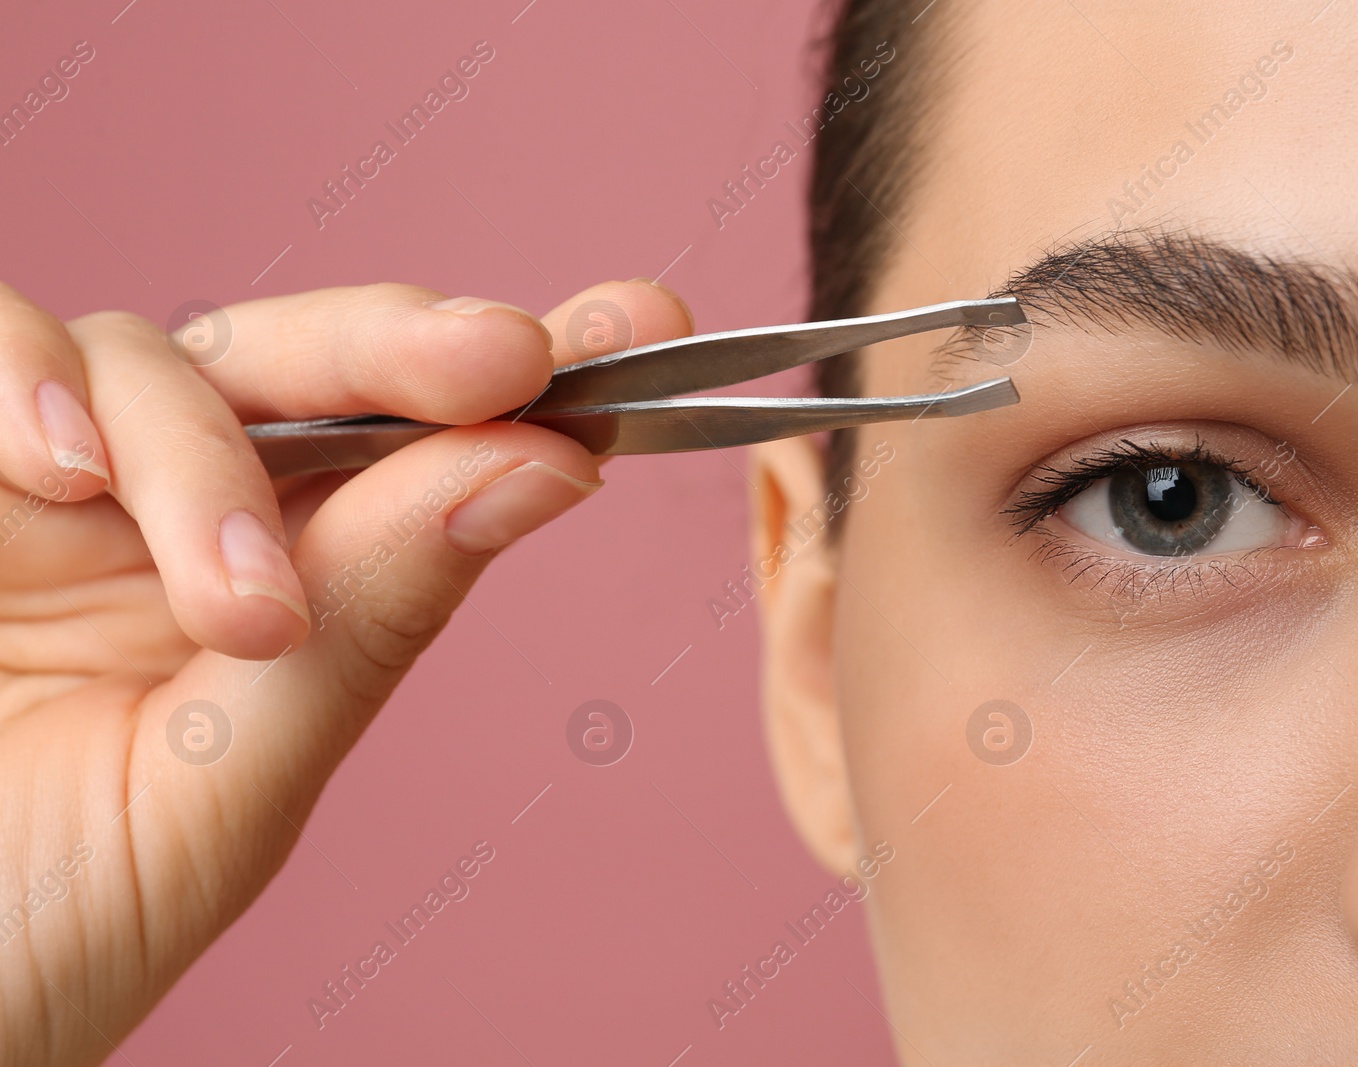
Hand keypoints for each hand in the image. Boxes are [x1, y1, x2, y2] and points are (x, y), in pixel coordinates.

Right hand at [0, 278, 692, 1065]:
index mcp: (279, 590)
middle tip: (509, 356)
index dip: (528, 380)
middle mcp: (175, 515)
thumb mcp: (232, 788)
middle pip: (313, 365)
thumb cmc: (41, 923)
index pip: (419, 453)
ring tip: (240, 613)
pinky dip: (32, 380)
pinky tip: (58, 472)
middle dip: (415, 349)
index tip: (646, 322)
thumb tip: (542, 467)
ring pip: (165, 361)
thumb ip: (370, 620)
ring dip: (210, 463)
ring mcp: (52, 482)